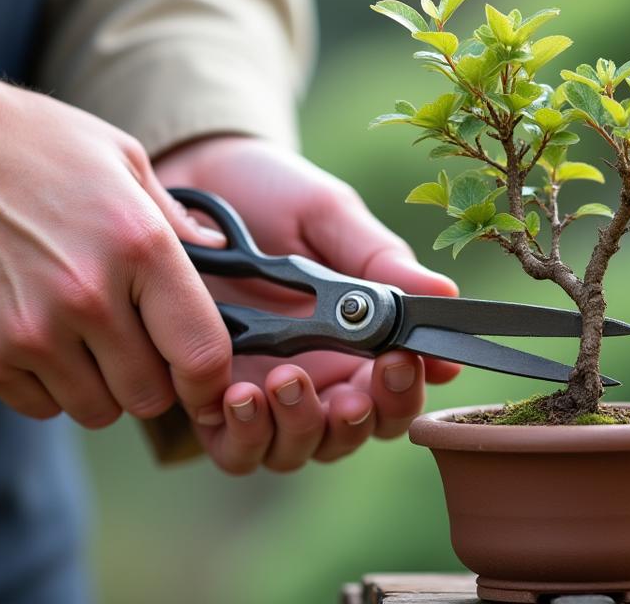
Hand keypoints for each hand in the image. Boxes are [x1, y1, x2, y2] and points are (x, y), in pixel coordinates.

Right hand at [0, 70, 232, 428]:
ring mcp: (28, 336)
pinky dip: (44, 383)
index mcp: (138, 246)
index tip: (203, 377)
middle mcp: (86, 299)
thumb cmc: (33, 145)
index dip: (211, 379)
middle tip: (129, 340)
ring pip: (95, 410)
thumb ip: (176, 219)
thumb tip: (223, 256)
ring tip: (76, 331)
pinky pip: (38, 405)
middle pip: (149, 397)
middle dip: (149, 376)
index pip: (202, 355)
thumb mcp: (121, 158)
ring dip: (97, 384)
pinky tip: (30, 329)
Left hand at [154, 135, 461, 472]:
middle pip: (349, 436)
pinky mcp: (206, 400)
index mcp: (354, 342)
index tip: (403, 362)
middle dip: (356, 421)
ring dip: (298, 428)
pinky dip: (242, 434)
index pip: (393, 394)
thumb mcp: (325, 216)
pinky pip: (231, 447)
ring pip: (293, 451)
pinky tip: (239, 395)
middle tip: (349, 393)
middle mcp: (313, 379)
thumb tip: (445, 295)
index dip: (406, 392)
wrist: (184, 179)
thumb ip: (378, 260)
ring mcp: (259, 394)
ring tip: (286, 381)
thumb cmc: (266, 194)